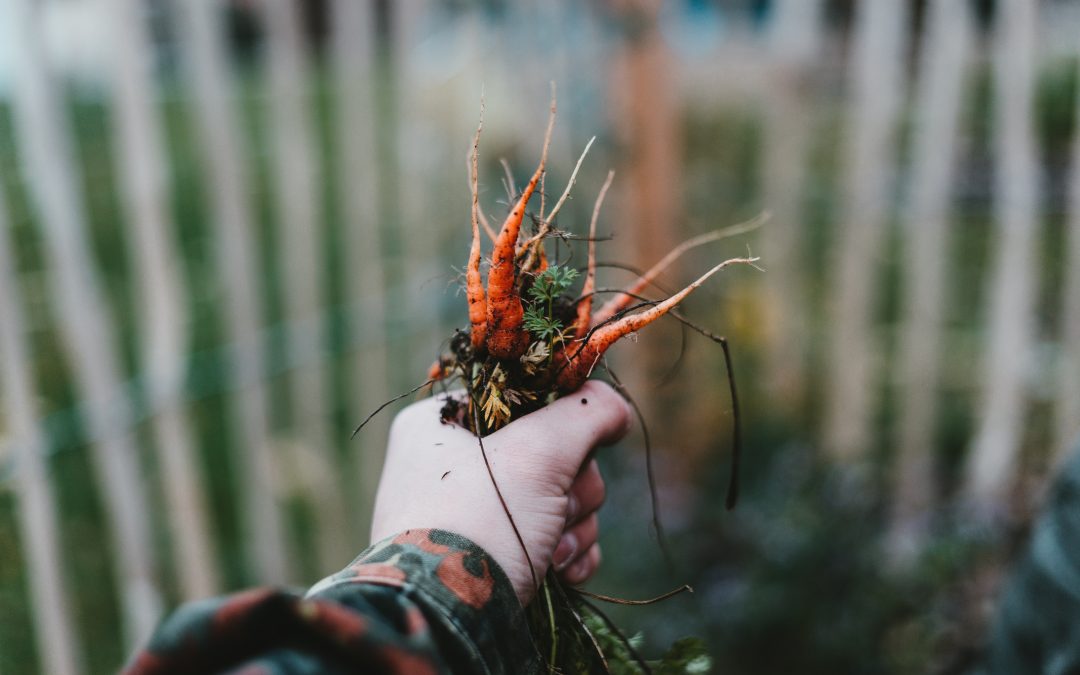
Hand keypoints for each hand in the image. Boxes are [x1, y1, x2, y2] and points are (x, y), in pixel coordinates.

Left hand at [370, 380, 631, 603]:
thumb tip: (614, 409)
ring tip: (555, 549)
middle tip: (558, 505)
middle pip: (549, 451)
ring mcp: (472, 514)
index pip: (521, 397)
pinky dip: (567, 552)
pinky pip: (551, 537)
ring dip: (574, 523)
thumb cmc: (482, 519)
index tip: (570, 442)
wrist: (451, 619)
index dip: (558, 419)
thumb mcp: (539, 450)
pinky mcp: (493, 557)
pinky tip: (563, 571)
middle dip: (571, 485)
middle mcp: (450, 464)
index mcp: (439, 424)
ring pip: (557, 496)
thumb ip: (587, 412)